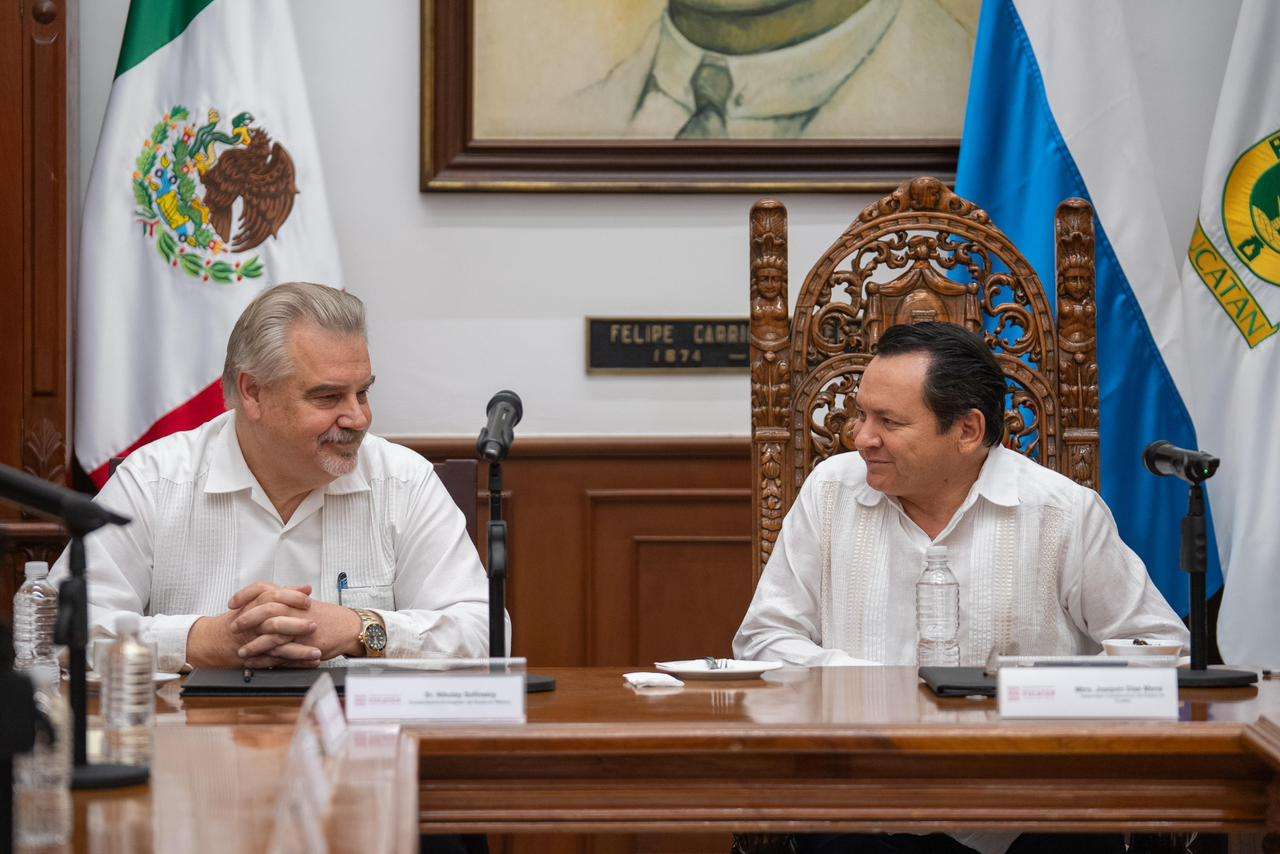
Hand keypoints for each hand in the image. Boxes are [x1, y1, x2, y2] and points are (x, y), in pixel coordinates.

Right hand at [186, 583, 320, 668]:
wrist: (212, 640)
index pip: (273, 596)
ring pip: (277, 645)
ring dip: (299, 650)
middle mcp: (254, 623)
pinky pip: (276, 662)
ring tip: (316, 652)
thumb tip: (306, 588)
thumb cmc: (239, 619)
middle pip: (274, 621)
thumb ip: (283, 594)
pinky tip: (310, 664)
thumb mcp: (257, 602)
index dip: (291, 597)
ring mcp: (254, 642)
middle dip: (296, 624)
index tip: (308, 600)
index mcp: (255, 606)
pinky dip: (295, 664)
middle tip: (313, 625)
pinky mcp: (256, 658)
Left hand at [230, 582, 362, 663]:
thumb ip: (285, 601)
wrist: (348, 627)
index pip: (263, 588)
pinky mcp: (303, 644)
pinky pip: (280, 652)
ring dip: (253, 644)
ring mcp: (299, 626)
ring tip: (241, 652)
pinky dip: (265, 659)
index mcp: (291, 598)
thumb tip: (265, 599)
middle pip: (265, 608)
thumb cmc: (326, 617)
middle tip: (233, 627)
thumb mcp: (304, 605)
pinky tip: (254, 663)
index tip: (232, 603)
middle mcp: (294, 609)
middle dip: (245, 619)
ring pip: (271, 632)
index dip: (245, 594)